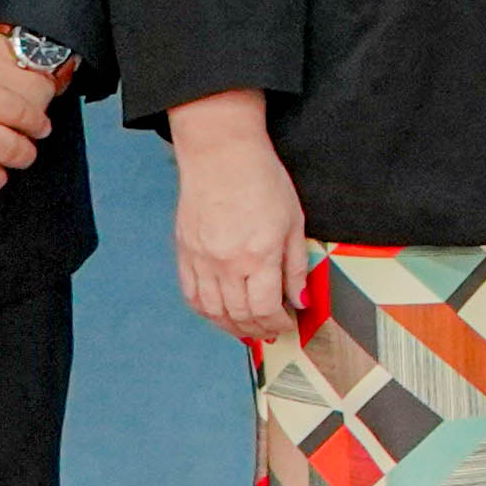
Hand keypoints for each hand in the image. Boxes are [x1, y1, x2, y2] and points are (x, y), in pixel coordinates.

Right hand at [166, 100, 323, 347]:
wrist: (221, 154)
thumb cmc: (262, 180)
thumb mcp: (294, 222)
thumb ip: (296, 266)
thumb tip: (300, 300)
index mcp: (258, 256)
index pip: (265, 308)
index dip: (277, 323)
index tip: (286, 323)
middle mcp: (226, 263)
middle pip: (239, 314)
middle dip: (257, 329)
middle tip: (269, 331)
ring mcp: (201, 259)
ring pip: (212, 310)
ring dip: (231, 326)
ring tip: (246, 328)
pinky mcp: (184, 252)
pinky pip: (191, 294)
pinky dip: (206, 311)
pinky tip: (219, 313)